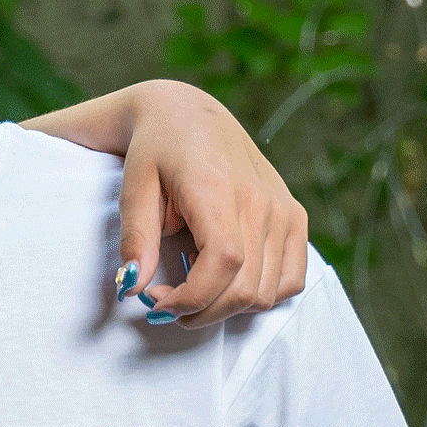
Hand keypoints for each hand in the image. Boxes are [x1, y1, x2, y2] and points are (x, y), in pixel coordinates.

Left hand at [117, 81, 308, 327]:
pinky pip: (291, 279)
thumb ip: (135, 239)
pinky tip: (224, 284)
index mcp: (220, 190)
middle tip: (163, 303)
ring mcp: (284, 211)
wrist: (189, 115)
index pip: (223, 263)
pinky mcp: (294, 217)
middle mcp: (262, 202)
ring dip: (227, 309)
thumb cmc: (154, 150)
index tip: (155, 302)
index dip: (192, 298)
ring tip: (190, 292)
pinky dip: (260, 295)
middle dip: (201, 311)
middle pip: (246, 288)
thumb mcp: (133, 188)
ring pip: (269, 292)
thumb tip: (132, 287)